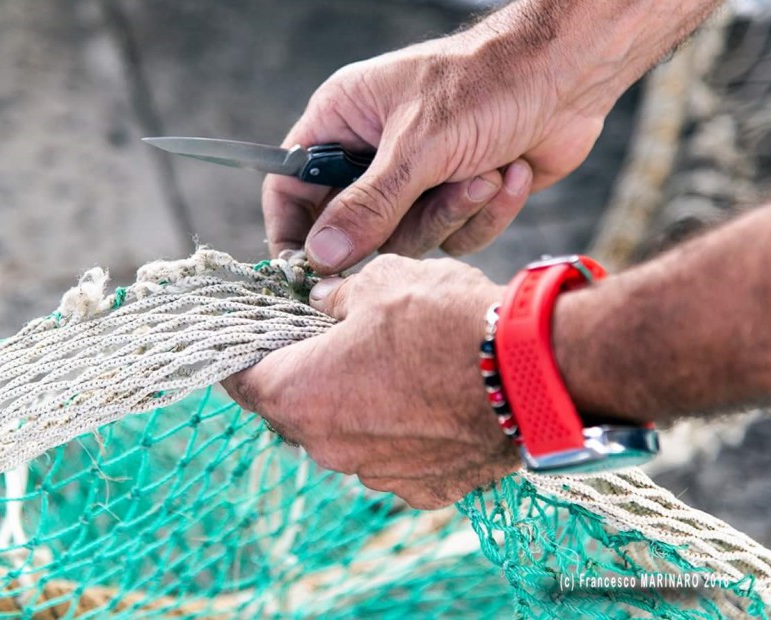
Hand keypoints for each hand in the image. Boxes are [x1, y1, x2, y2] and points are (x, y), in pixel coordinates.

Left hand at [221, 255, 521, 509]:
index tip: (241, 340)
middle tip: (316, 343)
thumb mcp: (379, 282)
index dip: (238, 355)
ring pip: (346, 437)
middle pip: (293, 410)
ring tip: (384, 367)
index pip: (242, 380)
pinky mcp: (425, 489)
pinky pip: (394, 458)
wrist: (531, 374)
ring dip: (353, 406)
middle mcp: (329, 448)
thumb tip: (324, 301)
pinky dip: (399, 432)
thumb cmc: (444, 321)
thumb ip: (336, 297)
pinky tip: (424, 399)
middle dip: (300, 376)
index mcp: (300, 396)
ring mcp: (379, 475)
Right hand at [264, 16, 605, 273]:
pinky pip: (455, 238)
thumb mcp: (418, 147)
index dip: (294, 230)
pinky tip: (511, 173)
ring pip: (410, 239)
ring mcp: (417, 178)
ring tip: (487, 171)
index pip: (290, 185)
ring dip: (455, 212)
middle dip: (405, 220)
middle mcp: (373, 152)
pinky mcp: (460, 198)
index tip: (307, 270)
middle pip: (356, 227)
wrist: (571, 73)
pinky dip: (486, 213)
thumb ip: (367, 207)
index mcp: (342, 120)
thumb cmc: (486, 84)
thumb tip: (318, 256)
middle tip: (440, 190)